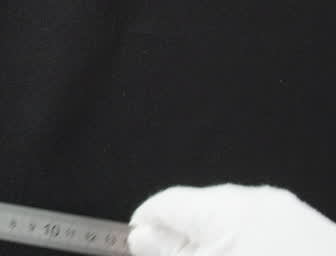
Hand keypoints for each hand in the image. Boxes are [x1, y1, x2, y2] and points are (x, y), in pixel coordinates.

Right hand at [129, 184, 335, 255]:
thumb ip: (170, 252)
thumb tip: (139, 234)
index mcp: (220, 205)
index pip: (162, 203)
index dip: (144, 228)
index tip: (139, 251)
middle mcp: (251, 197)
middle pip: (196, 212)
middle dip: (184, 240)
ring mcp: (284, 210)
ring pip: (231, 222)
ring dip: (217, 243)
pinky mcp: (308, 227)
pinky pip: (262, 230)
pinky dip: (249, 246)